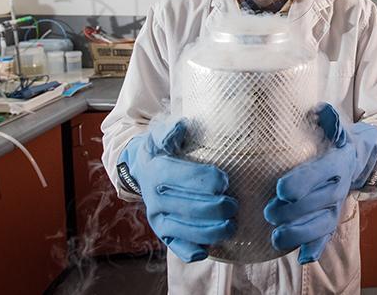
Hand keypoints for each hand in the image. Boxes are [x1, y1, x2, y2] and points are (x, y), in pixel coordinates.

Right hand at [118, 118, 237, 261]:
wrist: (142, 170)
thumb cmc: (161, 151)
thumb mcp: (161, 135)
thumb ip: (171, 131)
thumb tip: (181, 125)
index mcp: (157, 172)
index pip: (181, 177)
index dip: (205, 180)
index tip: (225, 180)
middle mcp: (155, 198)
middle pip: (185, 207)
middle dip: (214, 208)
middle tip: (234, 205)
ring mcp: (158, 218)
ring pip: (182, 230)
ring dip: (209, 232)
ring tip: (230, 226)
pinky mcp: (163, 234)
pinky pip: (176, 247)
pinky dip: (190, 251)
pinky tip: (206, 250)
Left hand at [263, 103, 376, 263]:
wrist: (362, 157)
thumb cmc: (337, 140)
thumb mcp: (335, 126)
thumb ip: (328, 119)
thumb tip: (321, 110)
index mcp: (338, 161)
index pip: (321, 172)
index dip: (303, 182)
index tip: (280, 189)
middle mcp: (340, 184)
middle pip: (320, 201)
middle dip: (295, 211)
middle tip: (269, 212)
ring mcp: (337, 204)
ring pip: (324, 223)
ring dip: (301, 233)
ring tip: (276, 237)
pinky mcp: (333, 217)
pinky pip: (327, 235)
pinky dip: (316, 248)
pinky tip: (302, 257)